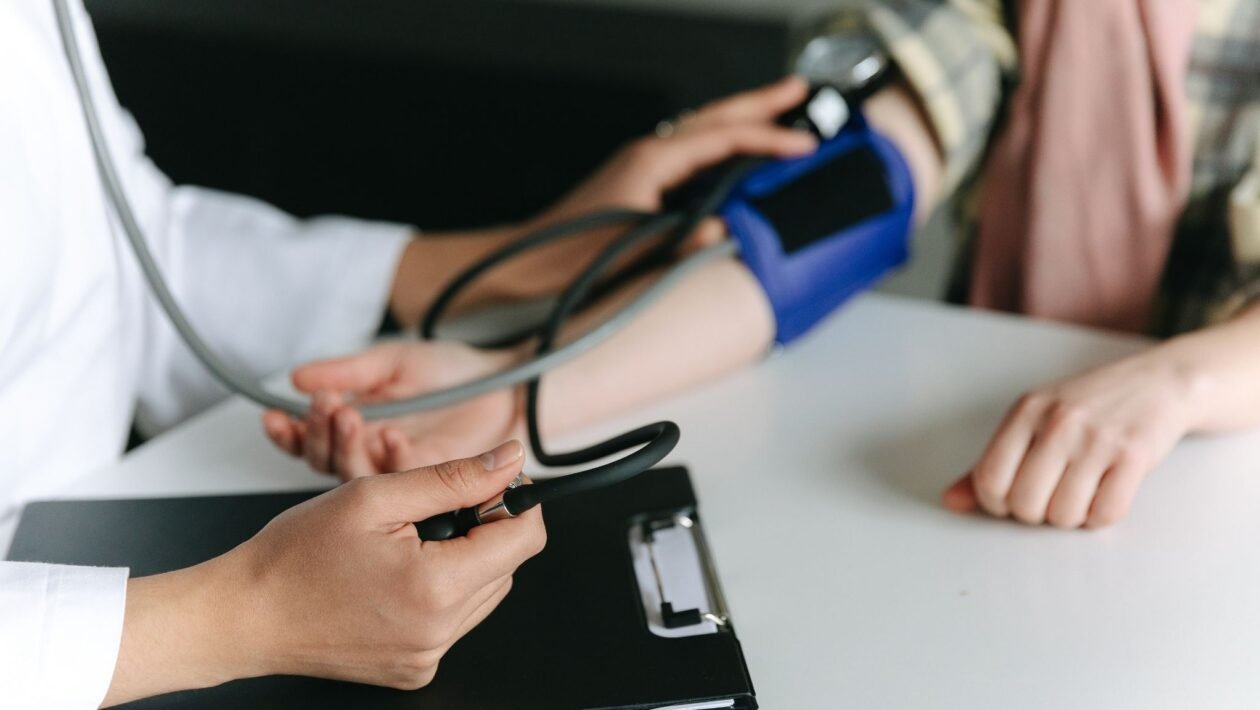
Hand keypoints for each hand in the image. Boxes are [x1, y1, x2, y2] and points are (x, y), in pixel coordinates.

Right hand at [104, 442, 545, 704]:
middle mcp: (439, 632)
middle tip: (427, 511)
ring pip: (483, 592)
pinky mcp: (414, 668)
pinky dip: (439, 592)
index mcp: (435, 588)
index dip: (515, 503)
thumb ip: (453, 477)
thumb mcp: (375, 496)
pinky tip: (396, 576)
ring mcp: (427, 656)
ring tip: (405, 544)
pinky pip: (454, 621)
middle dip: (482, 530)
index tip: (492, 483)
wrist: (245, 614)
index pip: (525, 540)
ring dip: (462, 561)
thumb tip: (508, 461)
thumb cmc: (294, 556)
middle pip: (506, 566)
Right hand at [263, 341, 523, 477]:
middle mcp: (375, 460)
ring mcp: (401, 480)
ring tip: (351, 415)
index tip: (277, 414)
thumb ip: (349, 371)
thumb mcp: (393, 362)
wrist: (506, 383)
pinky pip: (403, 484)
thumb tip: (297, 378)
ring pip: (359, 478)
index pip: (312, 441)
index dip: (293, 431)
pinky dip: (393, 458)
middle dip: (320, 434)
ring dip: (349, 447)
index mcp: (359, 431)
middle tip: (328, 406)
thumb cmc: (454, 373)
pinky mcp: (431, 491)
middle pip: (328, 464)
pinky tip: (392, 435)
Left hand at [387, 77, 815, 325]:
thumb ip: (680, 242)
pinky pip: (690, 152)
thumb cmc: (564, 258)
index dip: (768, 140)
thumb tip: (724, 231)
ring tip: (775, 114)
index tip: (804, 144)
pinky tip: (731, 158)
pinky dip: (719, 145)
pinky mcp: (637, 183)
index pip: (722, 139)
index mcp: (649, 162)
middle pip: (714, 118)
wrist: (521, 264)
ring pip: (702, 131)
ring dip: (740, 120)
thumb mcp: (629, 252)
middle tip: (798, 90)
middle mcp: (646, 155)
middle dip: (759, 103)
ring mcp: (640, 166)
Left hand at [942, 352, 1196, 528]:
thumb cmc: (1086, 407)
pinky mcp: (1134, 456)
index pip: (989, 480)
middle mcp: (1059, 422)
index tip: (1013, 497)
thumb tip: (950, 501)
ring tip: (1078, 492)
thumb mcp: (1032, 421)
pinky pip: (1105, 514)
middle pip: (1024, 504)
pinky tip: (1103, 495)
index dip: (997, 503)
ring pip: (1063, 515)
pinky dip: (1100, 517)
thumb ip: (990, 462)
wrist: (1157, 383)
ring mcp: (1097, 439)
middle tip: (1050, 496)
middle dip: (1034, 513)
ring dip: (1069, 517)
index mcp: (1026, 411)